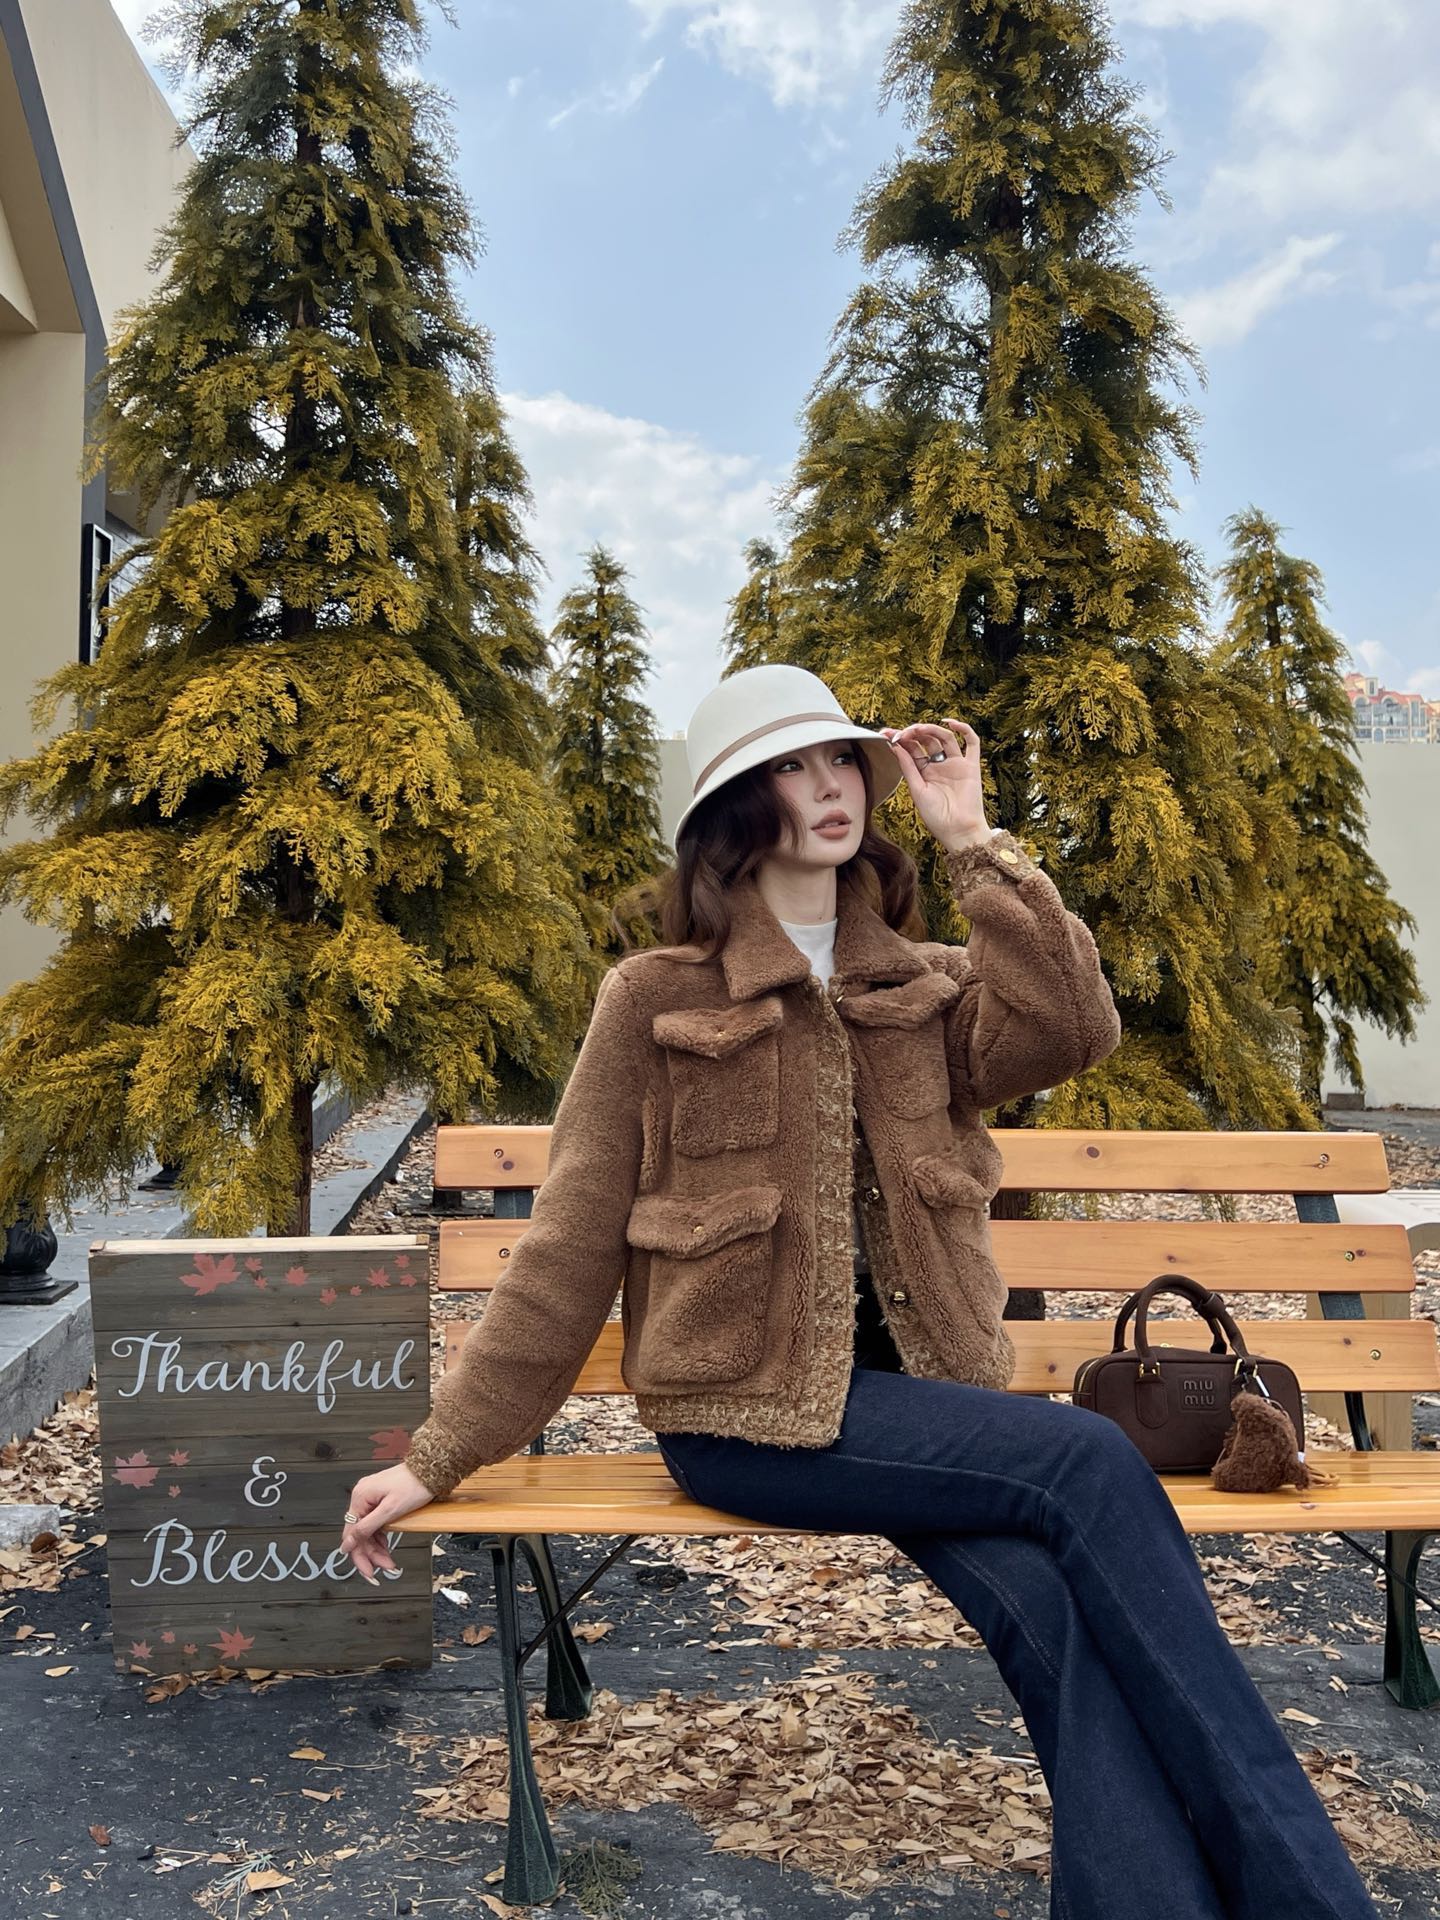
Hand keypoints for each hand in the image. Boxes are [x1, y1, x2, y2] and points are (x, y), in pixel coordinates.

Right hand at [340, 1462, 433, 1583]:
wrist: (431, 1470)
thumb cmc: (414, 1485)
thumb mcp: (390, 1510)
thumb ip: (367, 1528)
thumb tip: (347, 1543)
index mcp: (360, 1498)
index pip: (351, 1534)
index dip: (359, 1556)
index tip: (367, 1572)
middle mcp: (362, 1497)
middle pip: (360, 1534)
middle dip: (372, 1554)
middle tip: (385, 1568)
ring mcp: (371, 1498)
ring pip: (368, 1531)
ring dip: (377, 1549)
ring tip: (389, 1562)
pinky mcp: (380, 1500)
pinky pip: (375, 1524)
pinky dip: (381, 1538)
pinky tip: (387, 1547)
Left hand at [879, 717, 989, 851]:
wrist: (957, 830)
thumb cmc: (936, 816)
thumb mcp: (916, 789)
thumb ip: (908, 767)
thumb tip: (894, 745)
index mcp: (924, 772)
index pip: (911, 748)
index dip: (900, 739)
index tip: (886, 734)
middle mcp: (939, 765)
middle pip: (926, 740)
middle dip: (912, 732)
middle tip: (901, 732)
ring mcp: (956, 764)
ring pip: (944, 737)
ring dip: (931, 729)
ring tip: (918, 729)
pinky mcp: (971, 766)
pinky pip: (972, 743)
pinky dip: (964, 729)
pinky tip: (949, 723)